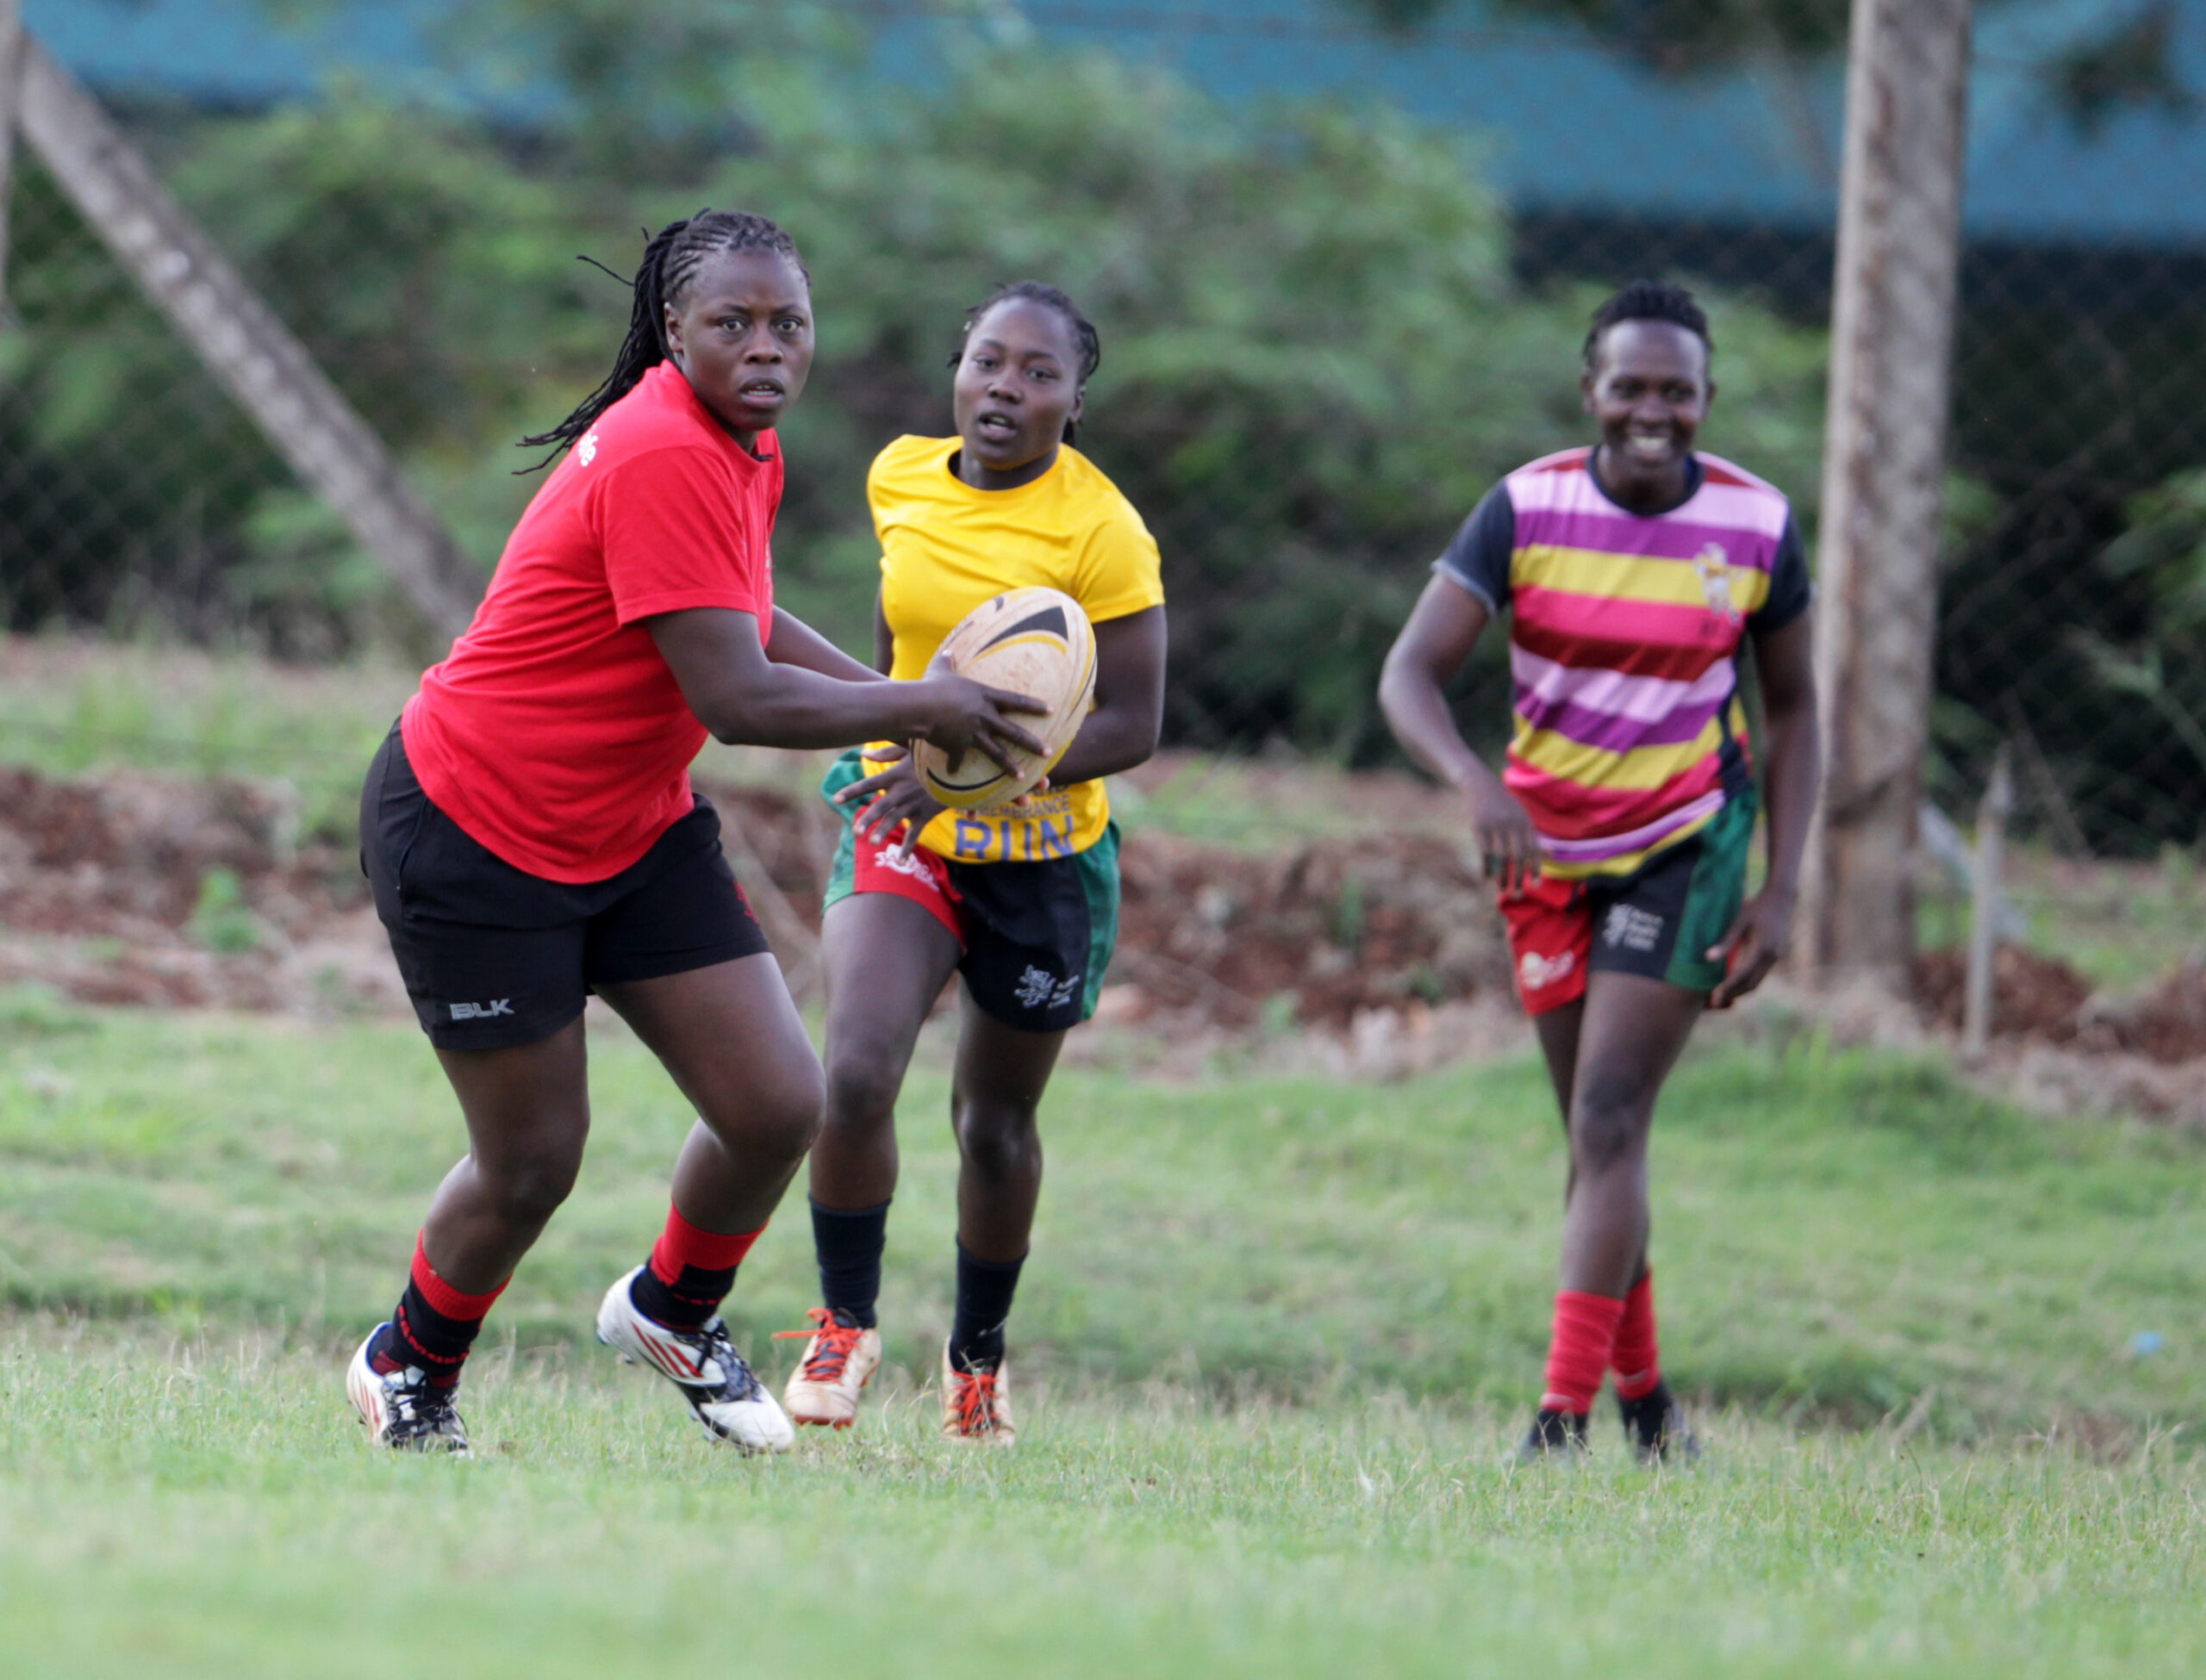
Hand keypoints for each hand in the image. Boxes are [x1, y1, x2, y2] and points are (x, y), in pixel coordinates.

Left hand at [836, 749, 944, 859]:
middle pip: (881, 807)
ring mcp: (913, 805)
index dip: (852, 791)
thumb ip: (887, 752)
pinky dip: (907, 848)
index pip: (869, 784)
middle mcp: (902, 792)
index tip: (835, 799)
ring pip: (895, 821)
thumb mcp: (911, 749)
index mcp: (895, 775)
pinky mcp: (925, 815)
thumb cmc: (932, 756)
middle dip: (868, 819)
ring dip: (884, 831)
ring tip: (872, 842)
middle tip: (856, 831)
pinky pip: (915, 834)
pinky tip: (900, 860)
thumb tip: (863, 753)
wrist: (958, 769)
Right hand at [910, 656, 1048, 774]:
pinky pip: (958, 759)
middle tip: (1049, 752)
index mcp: (985, 696)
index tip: (1051, 711)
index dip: (1034, 705)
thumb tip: (948, 651)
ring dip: (1010, 766)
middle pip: (1014, 732)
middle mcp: (984, 716)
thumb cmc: (931, 685)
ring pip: (997, 753)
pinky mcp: (957, 746)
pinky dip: (955, 766)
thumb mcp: (941, 670)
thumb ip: (948, 661)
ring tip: (1022, 778)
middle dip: (1033, 743)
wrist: (919, 706)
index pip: (1016, 700)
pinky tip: (953, 773)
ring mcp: (973, 733)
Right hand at [1461, 767, 1542, 895]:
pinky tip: (1487, 878)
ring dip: (1502, 878)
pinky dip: (1486, 867)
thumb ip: (1535, 837)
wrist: (1481, 786)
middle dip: (1518, 879)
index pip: (1534, 851)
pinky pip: (1485, 853)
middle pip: (1518, 858)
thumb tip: (1553, 854)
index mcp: (1525, 824)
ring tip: (1502, 891)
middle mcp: (1513, 825)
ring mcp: (1496, 826)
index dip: (1535, 869)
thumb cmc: (1505, 806)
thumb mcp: (1523, 818)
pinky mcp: (1480, 828)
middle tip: (1517, 895)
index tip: (1535, 885)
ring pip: (1501, 859)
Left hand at [1706, 885, 1796, 1008]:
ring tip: (1722, 996)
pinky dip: (1747, 982)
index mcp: (1762, 949)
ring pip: (1757, 981)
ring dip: (1740, 990)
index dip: (1727, 987)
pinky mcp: (1776, 955)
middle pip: (1751, 984)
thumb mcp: (1739, 922)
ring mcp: (1776, 957)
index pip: (1742, 975)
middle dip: (1733, 994)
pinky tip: (1733, 982)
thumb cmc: (1757, 907)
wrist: (1782, 899)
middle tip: (1714, 1001)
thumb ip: (1725, 941)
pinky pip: (1761, 974)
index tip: (1713, 995)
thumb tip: (1707, 958)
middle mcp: (1772, 956)